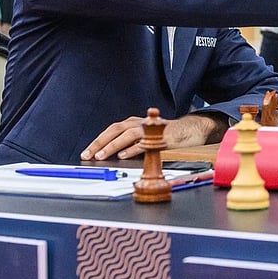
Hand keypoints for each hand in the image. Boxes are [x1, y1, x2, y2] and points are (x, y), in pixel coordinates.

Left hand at [80, 113, 226, 160]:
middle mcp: (141, 123)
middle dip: (100, 142)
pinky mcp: (161, 137)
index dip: (98, 140)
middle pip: (116, 129)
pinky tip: (124, 156)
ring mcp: (151, 129)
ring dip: (113, 145)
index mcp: (136, 122)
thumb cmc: (167, 135)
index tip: (86, 152)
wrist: (191, 130)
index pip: (112, 130)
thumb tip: (111, 155)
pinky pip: (145, 142)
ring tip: (102, 156)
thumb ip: (130, 143)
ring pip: (127, 135)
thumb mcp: (146, 136)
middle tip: (88, 154)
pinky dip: (133, 148)